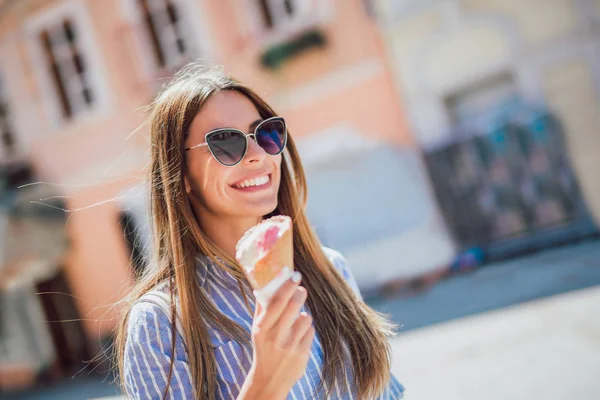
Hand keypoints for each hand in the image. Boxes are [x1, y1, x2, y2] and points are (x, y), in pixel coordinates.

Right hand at [239, 271, 314, 398]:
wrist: (269, 379)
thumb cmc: (263, 348)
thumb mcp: (257, 330)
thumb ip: (261, 308)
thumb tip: (262, 284)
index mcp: (262, 328)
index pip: (277, 302)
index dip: (287, 286)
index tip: (294, 274)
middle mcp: (275, 337)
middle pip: (293, 306)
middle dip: (299, 294)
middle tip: (301, 289)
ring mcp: (290, 346)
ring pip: (305, 318)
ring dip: (303, 315)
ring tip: (296, 320)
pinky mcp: (302, 354)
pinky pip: (310, 331)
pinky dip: (307, 329)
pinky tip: (299, 335)